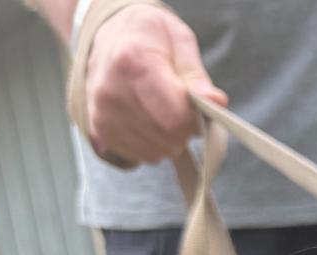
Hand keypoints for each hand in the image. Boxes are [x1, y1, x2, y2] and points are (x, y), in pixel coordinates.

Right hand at [84, 4, 226, 166]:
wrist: (109, 35)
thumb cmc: (148, 37)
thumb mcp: (178, 40)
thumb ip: (197, 75)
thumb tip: (215, 103)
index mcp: (133, 61)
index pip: (175, 119)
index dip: (194, 120)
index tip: (194, 106)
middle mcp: (112, 91)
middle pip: (167, 139)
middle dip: (183, 131)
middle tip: (178, 108)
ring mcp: (103, 114)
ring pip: (156, 152)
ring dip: (168, 140)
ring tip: (160, 110)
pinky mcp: (100, 131)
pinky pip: (141, 156)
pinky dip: (152, 144)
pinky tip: (146, 120)